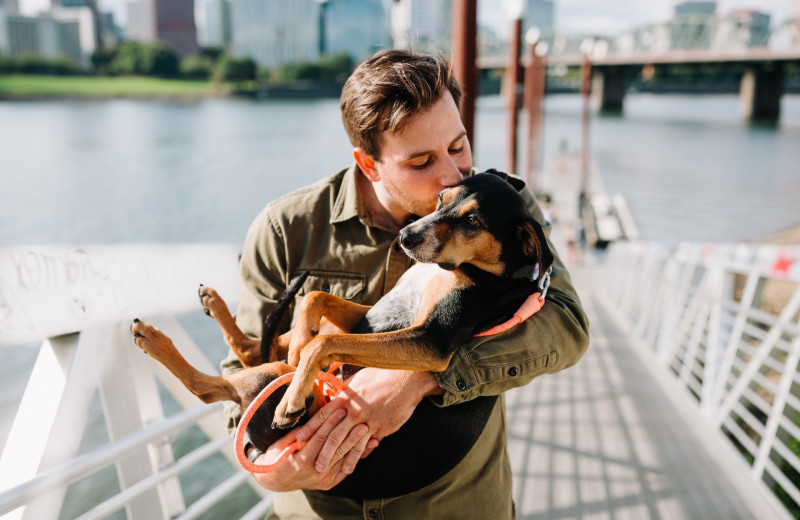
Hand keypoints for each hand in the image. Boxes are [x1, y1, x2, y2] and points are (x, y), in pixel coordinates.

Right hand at [251, 406, 368, 490]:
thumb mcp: (281, 444)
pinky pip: (346, 469)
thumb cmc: (277, 457)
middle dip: (349, 433)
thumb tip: (312, 418)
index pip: (320, 438)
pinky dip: (358, 457)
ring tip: (369, 430)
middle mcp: (315, 471)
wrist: (276, 481)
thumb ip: (297, 433)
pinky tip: (369, 445)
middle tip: (361, 419)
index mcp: (302, 460)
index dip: (330, 423)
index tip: (340, 409)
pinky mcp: (330, 483)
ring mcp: (324, 479)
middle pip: (336, 449)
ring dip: (357, 444)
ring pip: (344, 459)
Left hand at [297, 368, 442, 474]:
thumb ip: (346, 393)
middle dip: (319, 451)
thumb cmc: (382, 375)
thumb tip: (335, 397)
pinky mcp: (380, 428)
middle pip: (332, 433)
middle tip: (308, 464)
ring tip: (325, 471)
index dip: (309, 428)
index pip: (322, 415)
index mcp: (346, 397)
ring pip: (347, 443)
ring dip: (336, 459)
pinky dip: (356, 458)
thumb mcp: (358, 380)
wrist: (406, 379)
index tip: (298, 440)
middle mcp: (354, 410)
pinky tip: (350, 467)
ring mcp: (367, 420)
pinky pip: (365, 446)